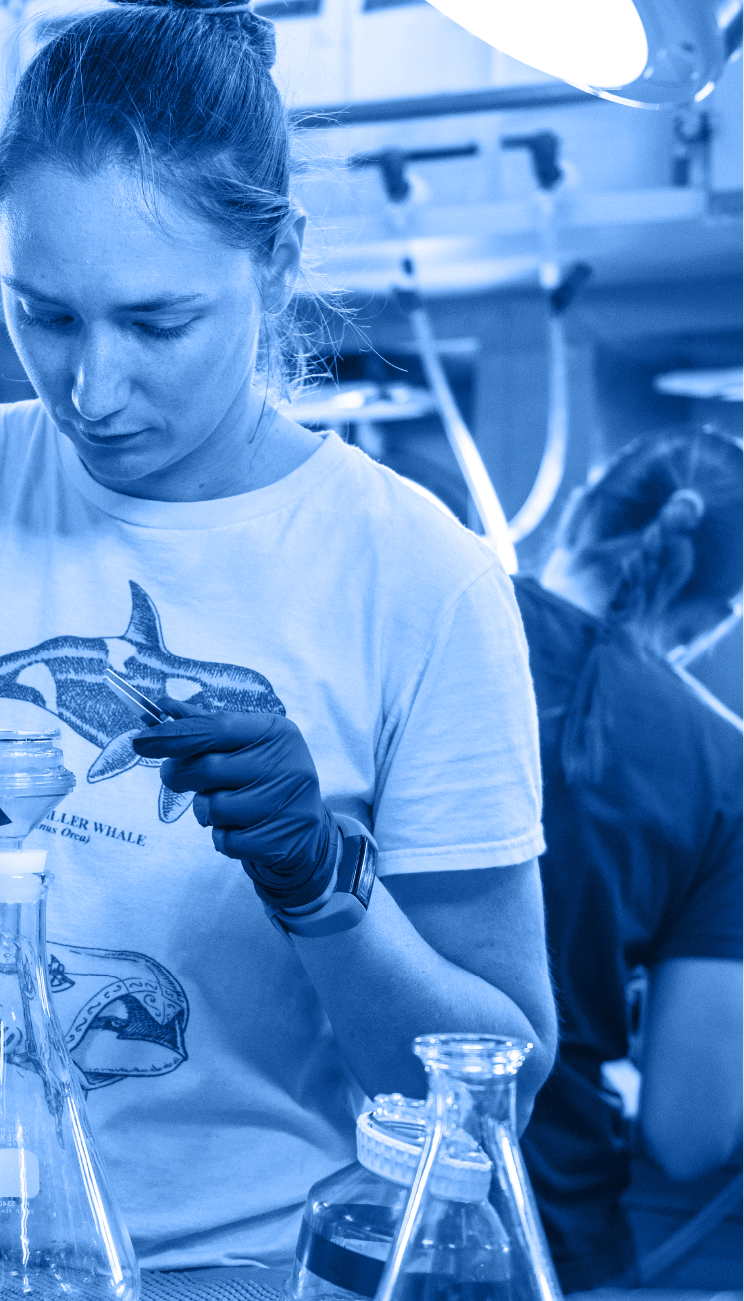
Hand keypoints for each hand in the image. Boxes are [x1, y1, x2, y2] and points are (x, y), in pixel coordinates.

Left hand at [132, 698, 338, 908]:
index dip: (172, 735)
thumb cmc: (265, 781)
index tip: (141, 741)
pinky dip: (221, 837)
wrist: (308, 834)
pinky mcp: (280, 839)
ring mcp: (286, 803)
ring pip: (213, 808)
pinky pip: (225, 841)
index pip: (214, 728)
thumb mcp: (246, 746)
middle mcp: (286, 763)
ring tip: (221, 807)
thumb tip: (166, 707)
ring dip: (204, 811)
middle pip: (207, 767)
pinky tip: (239, 829)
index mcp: (275, 731)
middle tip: (176, 777)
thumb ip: (206, 727)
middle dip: (181, 775)